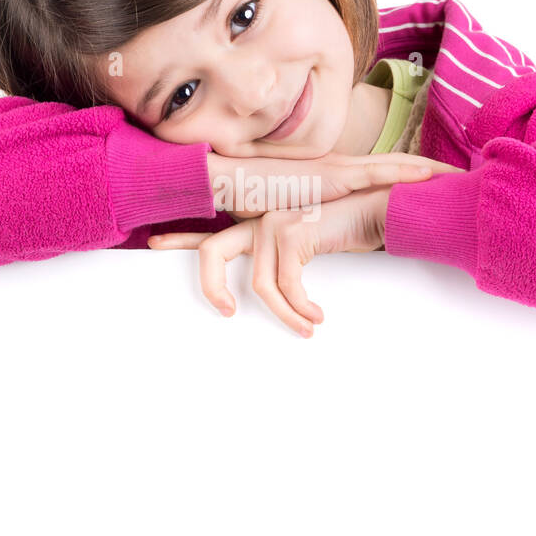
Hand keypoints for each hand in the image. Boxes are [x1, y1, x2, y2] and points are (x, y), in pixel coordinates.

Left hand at [148, 186, 392, 336]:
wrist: (381, 206)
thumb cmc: (349, 227)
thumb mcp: (310, 246)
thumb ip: (286, 261)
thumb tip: (275, 292)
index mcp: (259, 223)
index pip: (212, 233)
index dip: (182, 240)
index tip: (154, 245)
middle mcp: (259, 220)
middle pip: (212, 252)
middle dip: (209, 286)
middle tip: (225, 314)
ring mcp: (273, 223)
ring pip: (260, 286)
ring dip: (285, 315)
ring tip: (307, 329)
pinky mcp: (292, 232)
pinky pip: (286, 286)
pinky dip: (300, 308)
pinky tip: (317, 317)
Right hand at [208, 150, 460, 220]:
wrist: (230, 179)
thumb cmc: (254, 198)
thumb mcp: (292, 215)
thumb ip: (311, 226)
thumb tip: (323, 243)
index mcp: (333, 176)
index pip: (380, 173)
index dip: (410, 175)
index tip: (440, 180)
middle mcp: (340, 168)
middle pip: (396, 166)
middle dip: (430, 170)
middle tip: (463, 173)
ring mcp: (337, 168)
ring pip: (393, 166)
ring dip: (425, 170)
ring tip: (456, 175)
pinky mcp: (331, 174)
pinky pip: (375, 172)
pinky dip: (404, 172)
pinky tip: (428, 174)